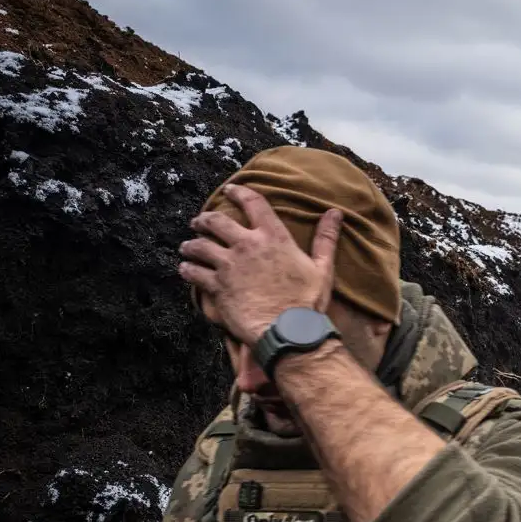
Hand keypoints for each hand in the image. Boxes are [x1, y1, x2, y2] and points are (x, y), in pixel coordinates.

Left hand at [177, 185, 341, 343]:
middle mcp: (247, 245)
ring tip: (187, 246)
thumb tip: (335, 213)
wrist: (288, 331)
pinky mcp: (217, 286)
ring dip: (191, 244)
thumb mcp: (323, 267)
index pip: (253, 203)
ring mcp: (229, 265)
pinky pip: (194, 272)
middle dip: (205, 219)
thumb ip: (326, 238)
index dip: (239, 192)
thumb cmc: (308, 301)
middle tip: (200, 221)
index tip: (230, 190)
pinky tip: (185, 269)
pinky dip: (187, 269)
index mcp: (273, 236)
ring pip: (199, 245)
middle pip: (216, 221)